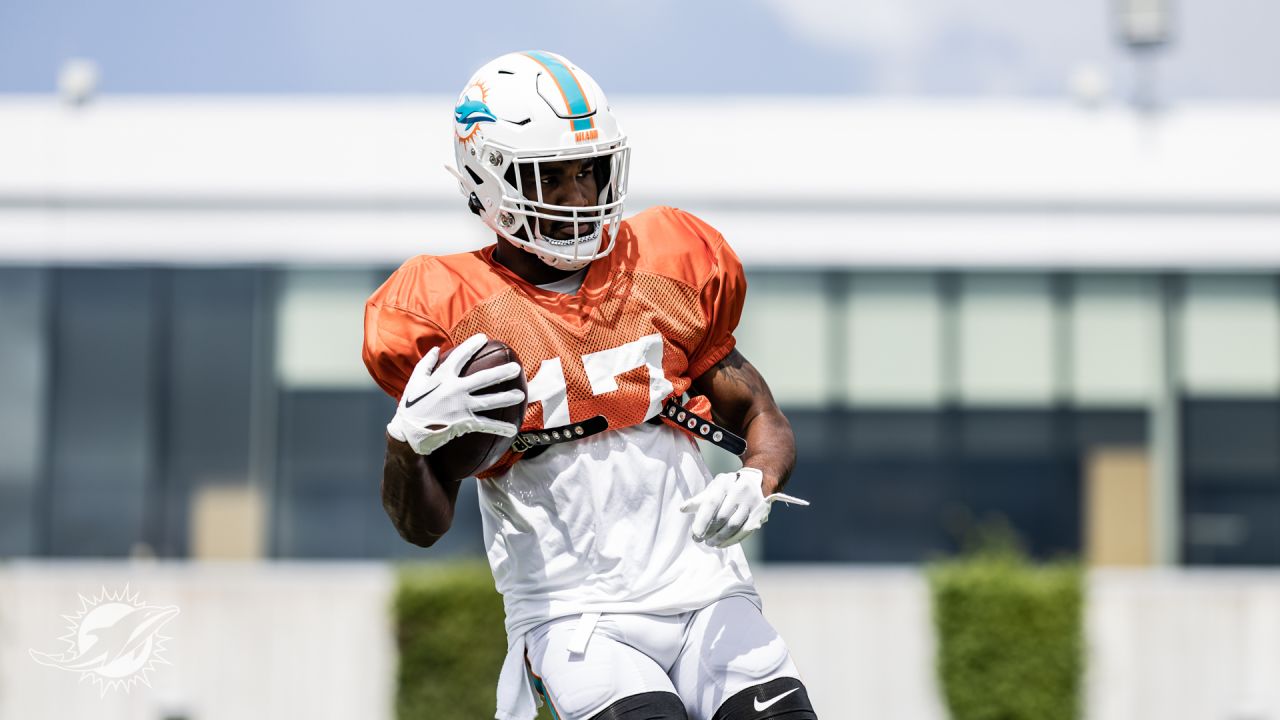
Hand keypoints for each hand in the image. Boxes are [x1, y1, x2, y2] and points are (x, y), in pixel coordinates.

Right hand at [386, 333, 525, 455]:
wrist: (408, 433)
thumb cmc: (411, 406)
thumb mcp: (415, 381)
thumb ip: (426, 364)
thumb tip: (437, 349)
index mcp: (443, 377)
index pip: (460, 356)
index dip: (472, 345)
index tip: (484, 337)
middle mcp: (455, 390)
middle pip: (483, 378)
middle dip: (502, 373)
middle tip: (517, 369)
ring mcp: (461, 406)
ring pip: (489, 401)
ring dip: (507, 398)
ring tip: (521, 395)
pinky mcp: (463, 422)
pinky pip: (485, 425)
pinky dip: (499, 428)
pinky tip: (512, 429)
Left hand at [679, 467, 808, 547]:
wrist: (754, 482)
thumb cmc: (728, 487)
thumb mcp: (714, 488)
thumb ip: (699, 500)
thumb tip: (682, 509)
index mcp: (725, 482)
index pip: (712, 502)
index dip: (703, 519)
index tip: (695, 534)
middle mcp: (740, 490)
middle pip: (723, 516)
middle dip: (710, 531)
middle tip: (700, 540)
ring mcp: (751, 501)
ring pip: (734, 525)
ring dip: (720, 537)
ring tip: (710, 543)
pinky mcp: (759, 512)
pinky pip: (745, 530)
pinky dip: (732, 540)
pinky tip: (722, 544)